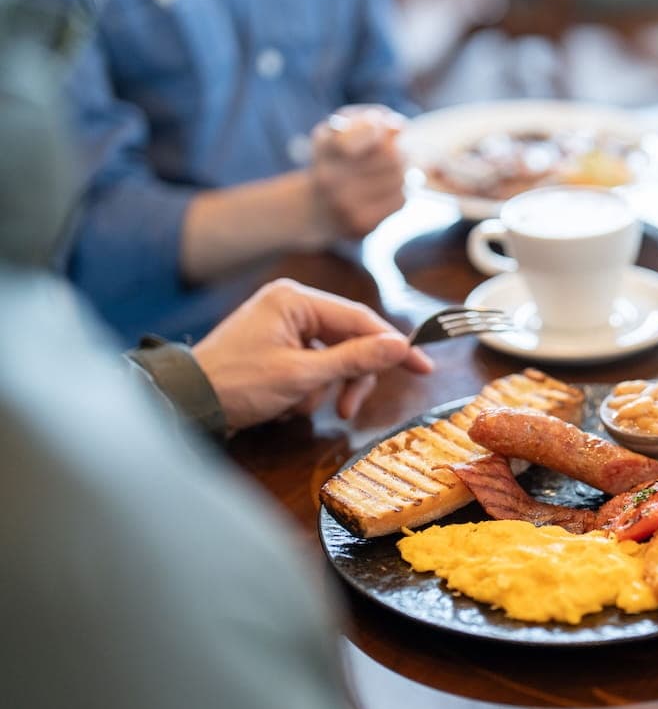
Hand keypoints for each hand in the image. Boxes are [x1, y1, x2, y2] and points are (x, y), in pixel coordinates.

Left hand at [192, 279, 433, 430]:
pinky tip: (289, 404)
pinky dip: (309, 387)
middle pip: (349, 338)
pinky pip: (312, 363)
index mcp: (296, 298)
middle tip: (347, 410)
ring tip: (307, 409)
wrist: (184, 401)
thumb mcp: (302, 375)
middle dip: (350, 377)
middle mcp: (291, 303)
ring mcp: (282, 324)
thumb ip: (354, 359)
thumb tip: (400, 346)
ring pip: (332, 355)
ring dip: (326, 387)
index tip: (422, 367)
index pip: (361, 319)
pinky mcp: (275, 344)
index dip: (394, 346)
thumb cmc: (237, 384)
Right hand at [309, 104, 407, 242]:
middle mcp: (330, 177)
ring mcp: (345, 204)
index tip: (379, 128)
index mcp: (325, 145)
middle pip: (392, 154)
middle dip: (398, 150)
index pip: (372, 130)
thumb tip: (398, 127)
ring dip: (402, 172)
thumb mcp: (340, 130)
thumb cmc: (335, 160)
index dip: (380, 128)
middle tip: (396, 151)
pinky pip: (399, 200)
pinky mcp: (361, 225)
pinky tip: (386, 191)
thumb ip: (368, 121)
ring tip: (391, 171)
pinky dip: (400, 192)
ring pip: (399, 178)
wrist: (316, 208)